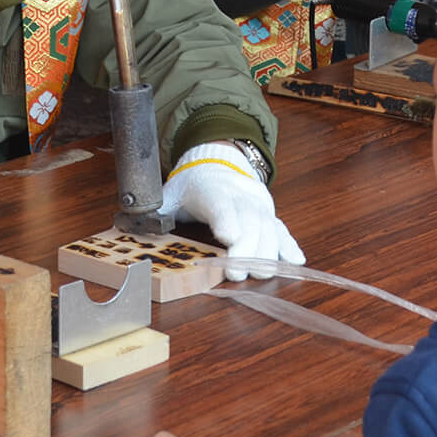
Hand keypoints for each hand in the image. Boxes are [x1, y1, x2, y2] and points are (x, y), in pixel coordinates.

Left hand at [159, 143, 304, 278]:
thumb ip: (158, 212)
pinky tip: (296, 261)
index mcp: (210, 190)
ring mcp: (256, 205)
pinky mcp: (268, 214)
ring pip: (268, 226)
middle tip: (238, 273)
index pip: (219, 204)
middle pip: (249, 220)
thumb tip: (141, 226)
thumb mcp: (169, 194)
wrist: (218, 163)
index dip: (226, 219)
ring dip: (268, 251)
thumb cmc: (191, 185)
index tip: (229, 237)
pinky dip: (289, 245)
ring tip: (263, 273)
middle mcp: (239, 196)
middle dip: (247, 247)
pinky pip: (281, 228)